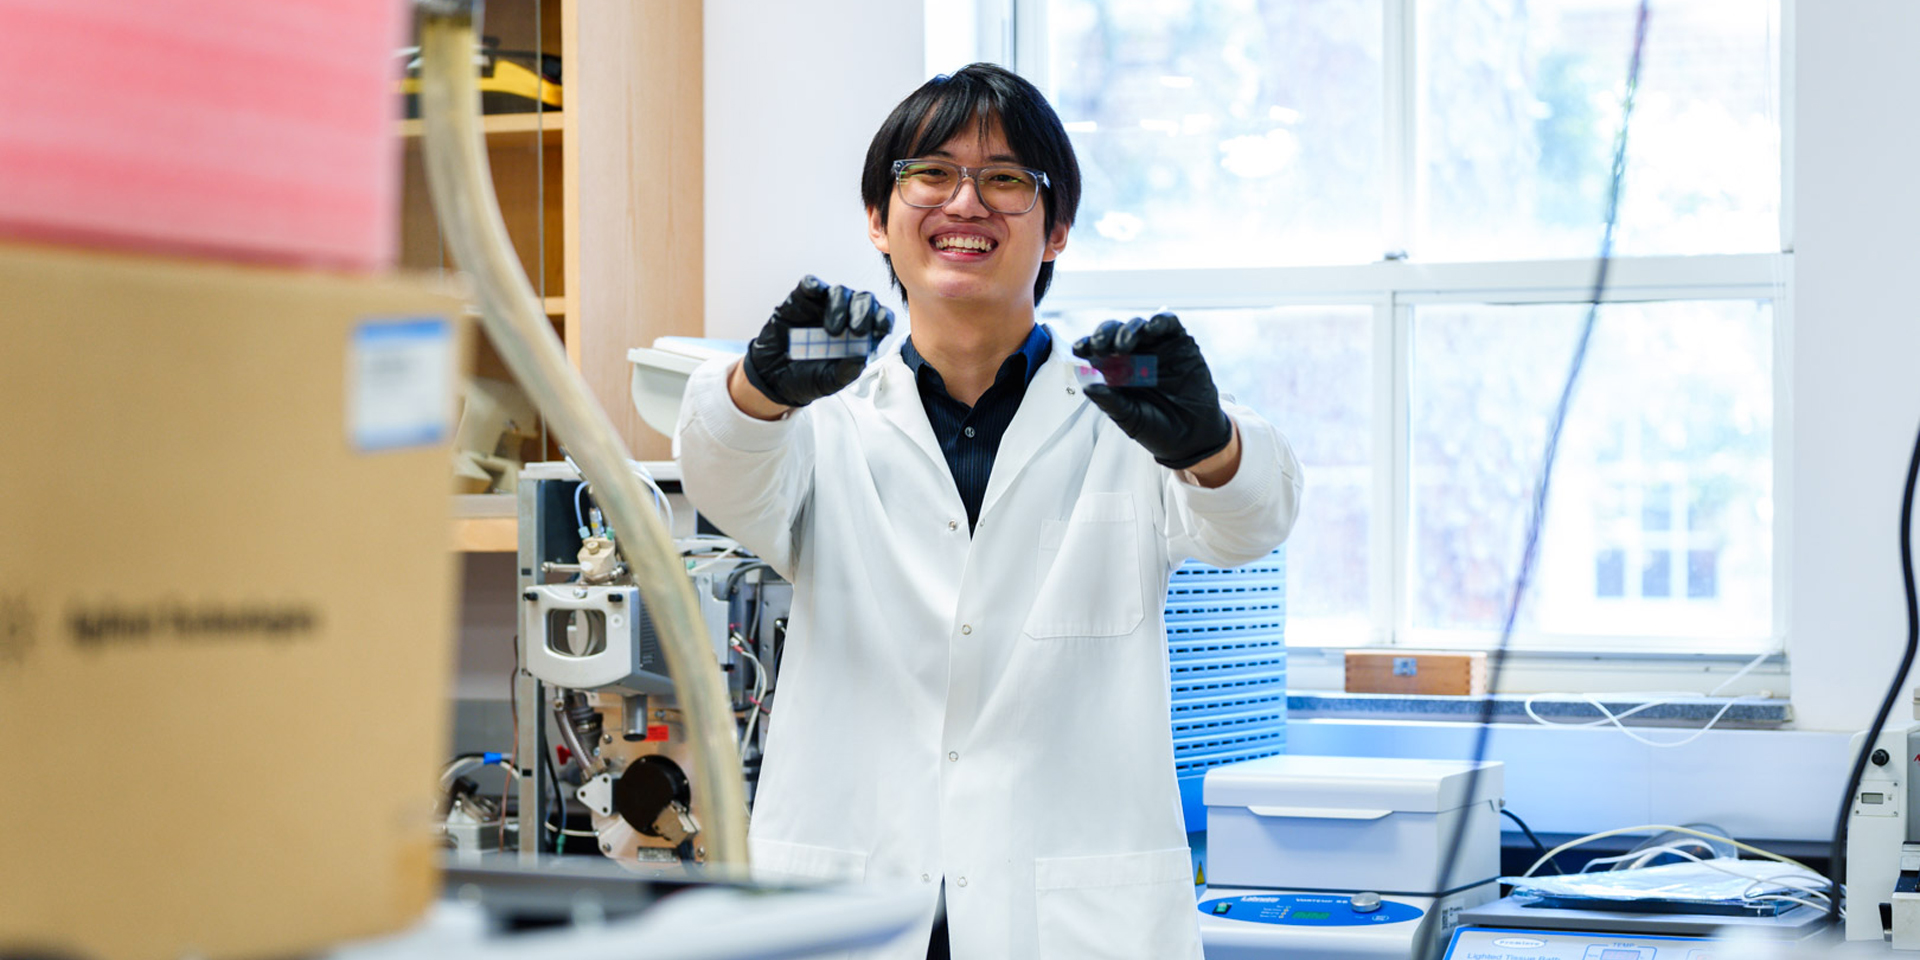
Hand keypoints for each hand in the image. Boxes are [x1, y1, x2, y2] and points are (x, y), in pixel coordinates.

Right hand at [741, 276, 894, 408]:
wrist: (774, 377)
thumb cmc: (807, 378)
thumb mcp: (830, 382)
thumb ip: (847, 372)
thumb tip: (862, 357)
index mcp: (861, 335)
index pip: (881, 317)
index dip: (883, 319)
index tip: (879, 329)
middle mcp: (846, 316)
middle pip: (864, 300)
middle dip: (864, 312)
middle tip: (856, 330)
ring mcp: (823, 306)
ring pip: (840, 291)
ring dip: (840, 307)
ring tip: (832, 332)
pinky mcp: (801, 300)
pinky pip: (810, 285)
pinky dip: (812, 286)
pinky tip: (812, 294)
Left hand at [1072, 313, 1233, 469]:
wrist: (1193, 436)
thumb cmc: (1157, 428)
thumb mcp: (1129, 418)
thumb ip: (1110, 402)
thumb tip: (1087, 387)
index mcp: (1115, 370)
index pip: (1096, 351)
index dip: (1086, 345)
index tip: (1079, 349)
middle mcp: (1133, 355)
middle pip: (1114, 333)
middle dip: (1104, 335)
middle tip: (1100, 345)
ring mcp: (1156, 347)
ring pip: (1138, 325)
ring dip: (1128, 330)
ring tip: (1124, 345)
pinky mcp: (1179, 342)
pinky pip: (1168, 323)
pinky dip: (1159, 321)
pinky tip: (1151, 328)